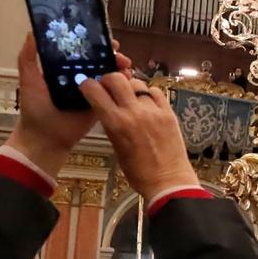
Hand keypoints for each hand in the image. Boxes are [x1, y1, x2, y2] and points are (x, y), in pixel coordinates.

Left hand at [5, 39, 127, 176]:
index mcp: (64, 69)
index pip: (81, 51)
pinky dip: (123, 85)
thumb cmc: (34, 108)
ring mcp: (92, 91)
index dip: (92, 42)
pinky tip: (128, 79)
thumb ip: (28, 57)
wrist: (45, 138)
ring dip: (119, 67)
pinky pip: (114, 93)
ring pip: (109, 75)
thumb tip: (32, 32)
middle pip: (99, 61)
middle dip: (110, 54)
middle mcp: (80, 77)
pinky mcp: (101, 104)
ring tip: (124, 65)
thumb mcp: (29, 79)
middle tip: (116, 51)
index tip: (101, 36)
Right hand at [78, 71, 200, 200]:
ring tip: (130, 97)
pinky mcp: (169, 113)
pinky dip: (149, 94)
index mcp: (115, 123)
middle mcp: (133, 112)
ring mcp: (153, 111)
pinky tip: (148, 103)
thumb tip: (107, 107)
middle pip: (116, 78)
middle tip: (109, 87)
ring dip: (130, 87)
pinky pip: (156, 92)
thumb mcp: (116, 147)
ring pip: (137, 83)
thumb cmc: (138, 172)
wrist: (168, 180)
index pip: (95, 91)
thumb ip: (111, 124)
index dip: (88, 85)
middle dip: (109, 79)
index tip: (88, 86)